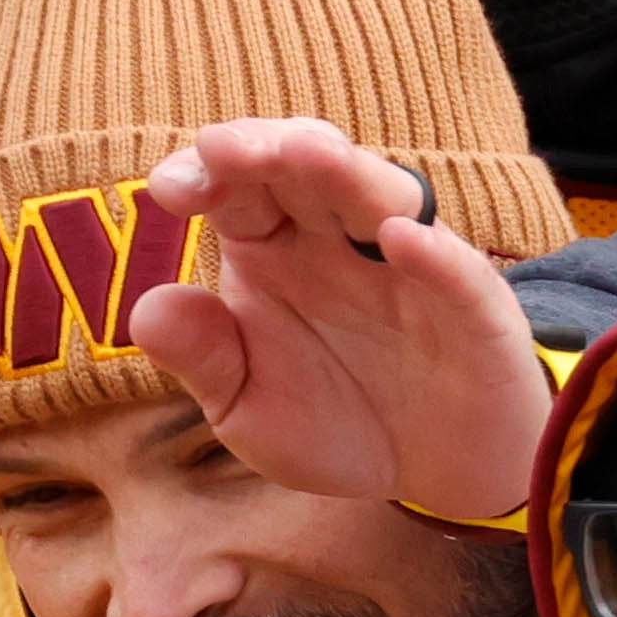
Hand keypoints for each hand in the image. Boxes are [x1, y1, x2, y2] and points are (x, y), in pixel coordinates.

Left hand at [128, 119, 565, 523]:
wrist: (435, 470)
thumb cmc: (336, 420)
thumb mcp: (248, 406)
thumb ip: (203, 359)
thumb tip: (144, 309)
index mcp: (275, 249)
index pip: (238, 189)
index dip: (207, 174)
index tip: (171, 188)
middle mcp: (340, 240)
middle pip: (305, 170)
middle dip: (267, 148)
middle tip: (223, 146)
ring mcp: (409, 265)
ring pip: (380, 197)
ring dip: (344, 172)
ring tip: (305, 150)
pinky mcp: (471, 308)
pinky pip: (456, 271)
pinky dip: (432, 252)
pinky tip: (398, 239)